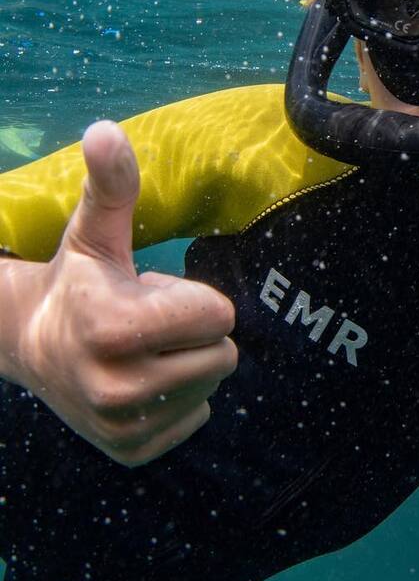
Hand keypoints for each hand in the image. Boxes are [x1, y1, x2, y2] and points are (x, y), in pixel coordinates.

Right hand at [1, 122, 236, 465]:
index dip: (194, 298)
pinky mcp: (132, 451)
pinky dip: (178, 399)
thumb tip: (105, 129)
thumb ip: (112, 184)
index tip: (152, 294)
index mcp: (111, 329)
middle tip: (149, 324)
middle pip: (224, 354)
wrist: (31, 346)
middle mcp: (115, 387)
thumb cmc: (78, 280)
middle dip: (196, 333)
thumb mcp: (95, 232)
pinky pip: (197, 418)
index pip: (219, 316)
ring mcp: (122, 427)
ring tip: (141, 351)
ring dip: (188, 364)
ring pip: (212, 385)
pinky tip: (139, 381)